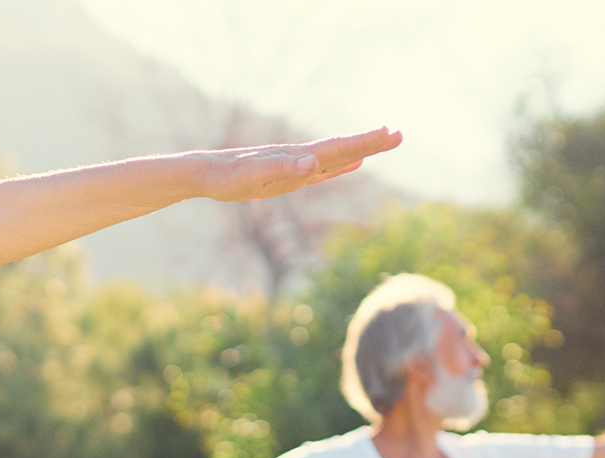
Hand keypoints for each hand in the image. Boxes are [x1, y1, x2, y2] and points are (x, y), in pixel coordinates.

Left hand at [199, 128, 402, 201]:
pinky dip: (339, 165)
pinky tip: (350, 164)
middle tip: (399, 134)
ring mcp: (296, 165)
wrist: (205, 173)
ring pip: (335, 157)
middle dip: (370, 142)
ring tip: (382, 142)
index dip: (364, 142)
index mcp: (296, 157)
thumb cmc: (226, 177)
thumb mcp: (252, 177)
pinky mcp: (288, 174)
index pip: (337, 149)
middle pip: (341, 149)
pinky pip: (321, 169)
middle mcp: (299, 158)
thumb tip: (314, 162)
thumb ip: (283, 169)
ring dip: (360, 151)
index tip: (389, 133)